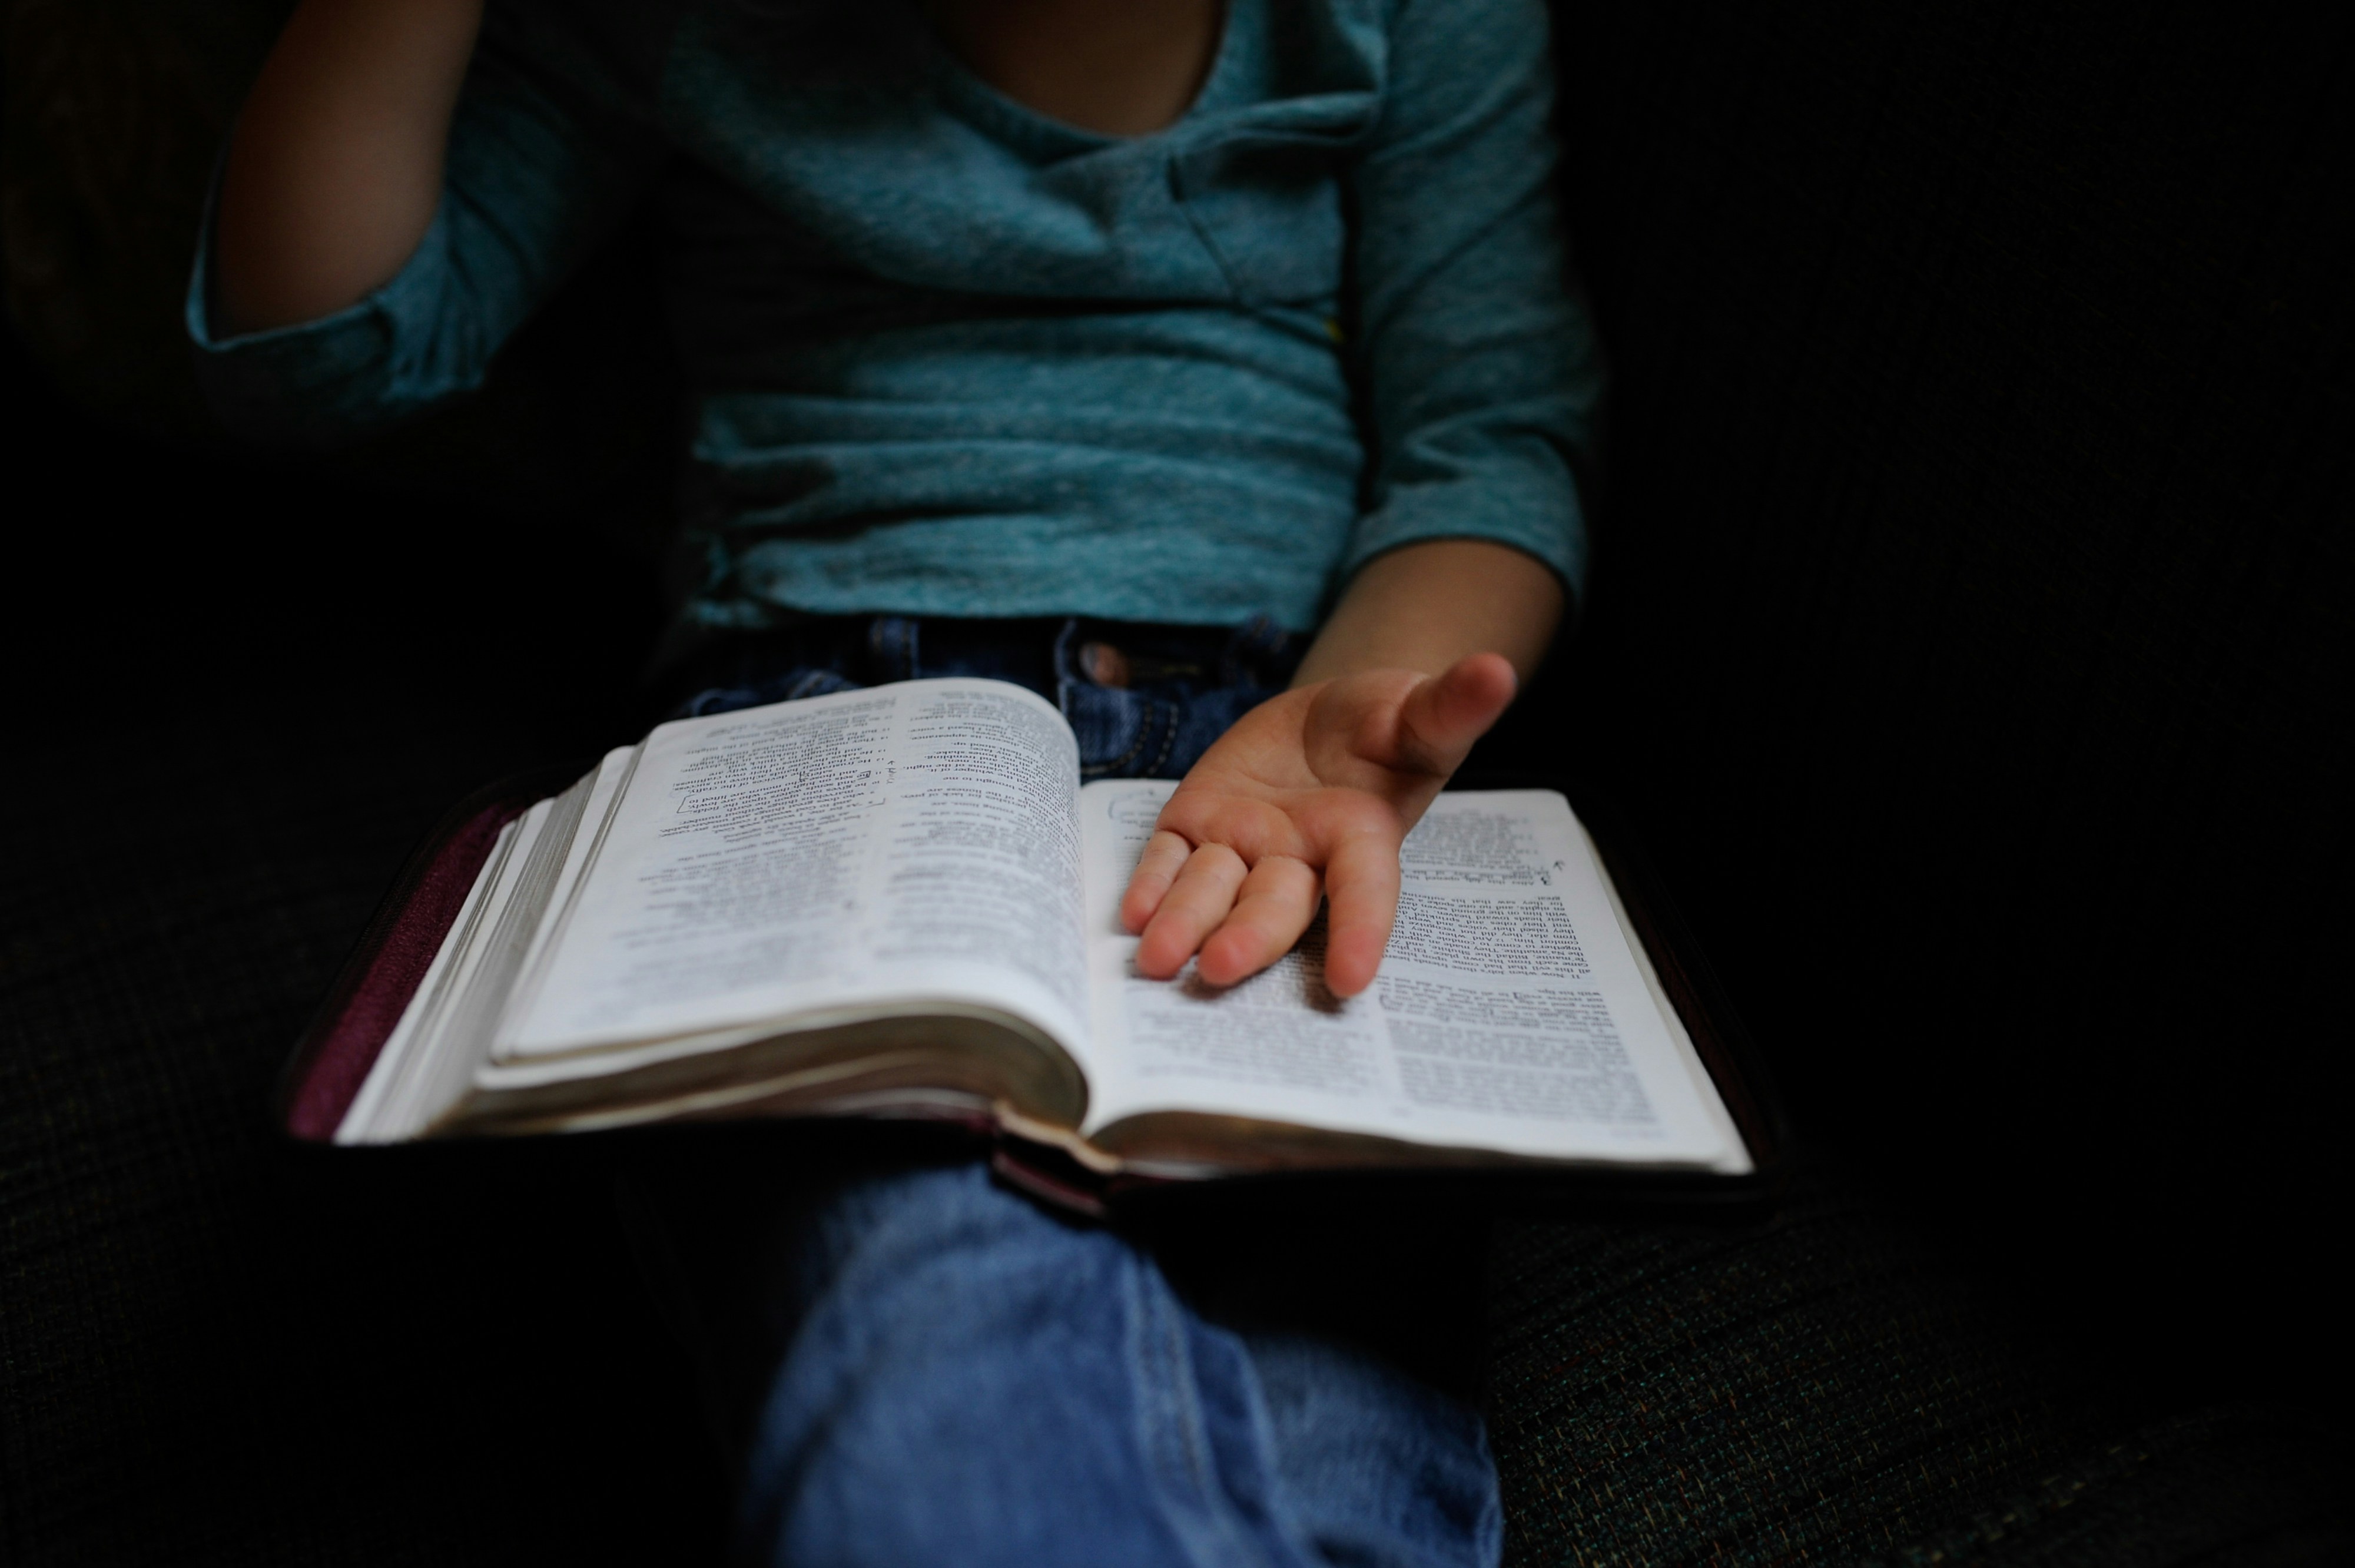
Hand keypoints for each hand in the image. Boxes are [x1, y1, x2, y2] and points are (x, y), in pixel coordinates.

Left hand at [1118, 653, 1516, 996]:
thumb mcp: (1421, 712)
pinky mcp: (1198, 825)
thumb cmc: (1388, 726)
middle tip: (1218, 970)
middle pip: (1277, 905)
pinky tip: (1131, 914)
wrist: (1334, 721)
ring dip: (1184, 923)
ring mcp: (1245, 847)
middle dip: (1249, 936)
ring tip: (1157, 960)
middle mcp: (1300, 858)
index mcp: (1362, 838)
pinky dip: (1150, 883)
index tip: (1352, 984)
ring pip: (1213, 890)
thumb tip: (1496, 671)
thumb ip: (1451, 703)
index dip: (1361, 933)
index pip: (1365, 890)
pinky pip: (1170, 858)